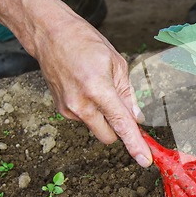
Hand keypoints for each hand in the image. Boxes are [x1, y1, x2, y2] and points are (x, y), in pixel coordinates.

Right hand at [0, 0, 151, 166]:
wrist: (51, 35)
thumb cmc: (87, 43)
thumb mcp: (117, 63)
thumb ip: (128, 94)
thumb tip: (137, 117)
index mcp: (98, 89)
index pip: (121, 124)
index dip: (135, 144)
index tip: (144, 160)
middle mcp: (81, 104)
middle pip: (109, 137)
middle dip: (119, 129)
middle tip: (123, 108)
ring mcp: (69, 109)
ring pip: (97, 128)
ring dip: (105, 118)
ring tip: (100, 88)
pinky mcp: (61, 110)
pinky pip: (86, 119)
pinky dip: (93, 111)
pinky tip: (87, 89)